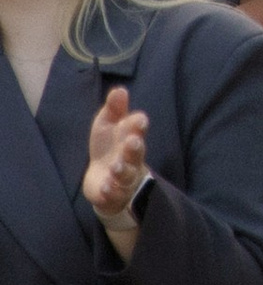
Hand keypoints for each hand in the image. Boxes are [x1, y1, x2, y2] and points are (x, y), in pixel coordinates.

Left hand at [83, 84, 149, 246]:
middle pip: (137, 153)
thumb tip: (119, 90)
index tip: (138, 120)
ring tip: (115, 168)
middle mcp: (131, 158)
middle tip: (132, 143)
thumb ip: (114, 108)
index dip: (138, 125)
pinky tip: (105, 187)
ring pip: (127, 175)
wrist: (103, 178)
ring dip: (123, 171)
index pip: (138, 129)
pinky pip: (115, 194)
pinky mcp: (113, 194)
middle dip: (135, 148)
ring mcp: (124, 177)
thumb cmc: (109, 146)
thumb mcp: (107, 124)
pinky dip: (111, 191)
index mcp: (131, 136)